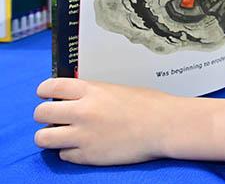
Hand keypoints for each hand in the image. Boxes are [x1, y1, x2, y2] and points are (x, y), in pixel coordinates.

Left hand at [34, 77, 172, 164]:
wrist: (166, 126)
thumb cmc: (150, 105)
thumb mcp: (118, 90)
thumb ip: (94, 93)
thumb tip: (77, 98)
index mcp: (92, 91)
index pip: (52, 86)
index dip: (44, 90)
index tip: (45, 94)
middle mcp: (82, 111)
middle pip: (41, 113)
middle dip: (45, 115)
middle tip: (55, 118)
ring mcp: (83, 135)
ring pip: (43, 138)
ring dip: (50, 136)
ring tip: (62, 135)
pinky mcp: (88, 156)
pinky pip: (63, 155)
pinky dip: (70, 151)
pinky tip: (83, 146)